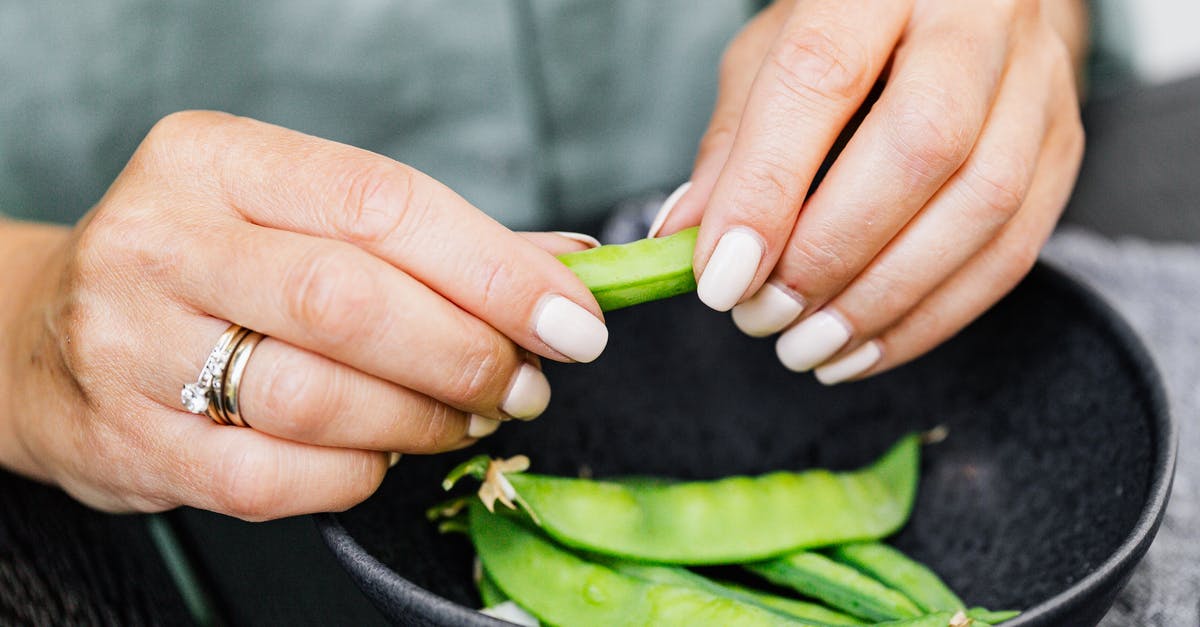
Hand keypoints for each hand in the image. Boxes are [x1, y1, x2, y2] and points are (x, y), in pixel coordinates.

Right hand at [0, 111, 606, 519]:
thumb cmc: (206, 269)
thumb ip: (433, 241)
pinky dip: (357, 473)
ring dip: (424, 420)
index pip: (383, 203)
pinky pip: (277, 478)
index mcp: (214, 160)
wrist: (48, 336)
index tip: (572, 317)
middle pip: (353, 302)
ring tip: (467, 415)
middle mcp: (160, 240)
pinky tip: (380, 455)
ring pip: (320, 398)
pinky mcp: (127, 439)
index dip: (496, 267)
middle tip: (525, 382)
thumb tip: (569, 262)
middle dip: (468, 353)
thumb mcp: (297, 218)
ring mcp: (132, 344)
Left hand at [653, 0, 1085, 382]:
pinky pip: (1014, 248)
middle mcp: (978, 15)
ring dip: (884, 300)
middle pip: (922, 145)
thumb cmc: (846, 27)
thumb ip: (733, 144)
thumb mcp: (771, 57)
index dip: (767, 188)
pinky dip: (934, 316)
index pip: (822, 76)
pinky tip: (867, 349)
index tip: (721, 278)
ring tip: (809, 349)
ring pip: (982, 205)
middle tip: (764, 317)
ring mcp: (1038, 79)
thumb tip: (686, 240)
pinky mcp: (1066, 142)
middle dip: (831, 252)